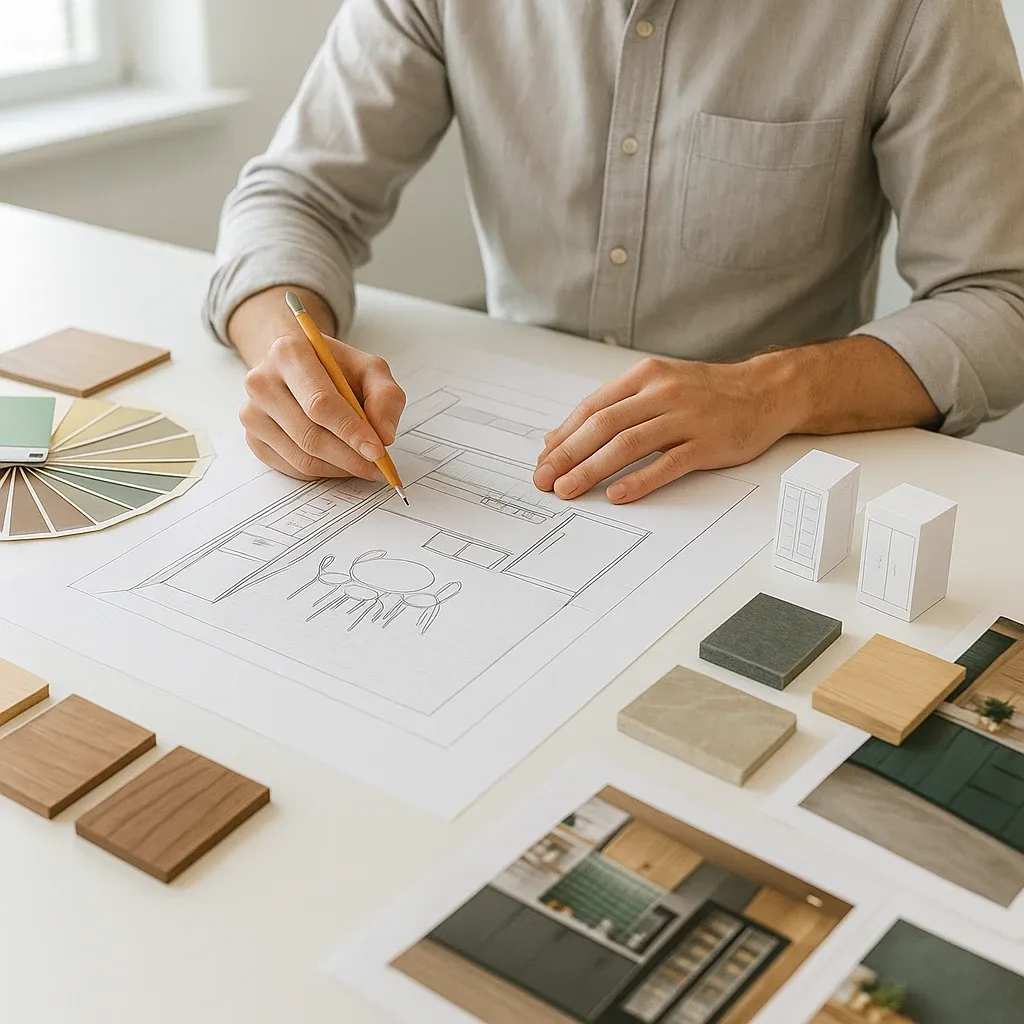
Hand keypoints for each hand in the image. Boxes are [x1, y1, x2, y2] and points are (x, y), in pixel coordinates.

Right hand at [240, 332, 405, 480]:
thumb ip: (385, 396)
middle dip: (350, 458)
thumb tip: (383, 436)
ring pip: (303, 458)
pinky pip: (294, 469)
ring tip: (364, 463)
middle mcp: (262, 383)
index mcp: (289, 354)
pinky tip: (340, 460)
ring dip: (341, 468)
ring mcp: (252, 413)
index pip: (320, 403)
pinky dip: (325, 471)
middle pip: (310, 436)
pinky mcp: (254, 439)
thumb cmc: (334, 368)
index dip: (351, 431)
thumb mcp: (369, 368)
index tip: (377, 451)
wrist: (297, 367)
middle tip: (378, 467)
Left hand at [533, 356, 788, 503]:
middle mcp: (663, 393)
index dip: (563, 437)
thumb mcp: (658, 386)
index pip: (592, 408)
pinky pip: (667, 464)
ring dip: (592, 469)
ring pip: (628, 445)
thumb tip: (560, 436)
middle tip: (544, 480)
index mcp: (645, 376)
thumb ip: (613, 407)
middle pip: (604, 426)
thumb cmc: (705, 393)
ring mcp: (686, 418)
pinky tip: (616, 495)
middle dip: (568, 455)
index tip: (542, 461)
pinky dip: (639, 481)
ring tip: (568, 489)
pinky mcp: (707, 443)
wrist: (765, 390)